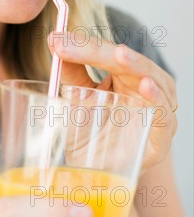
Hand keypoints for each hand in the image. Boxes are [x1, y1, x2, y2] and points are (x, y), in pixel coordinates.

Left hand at [48, 32, 177, 169]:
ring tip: (120, 54)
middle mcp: (145, 85)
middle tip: (70, 45)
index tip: (55, 40)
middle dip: (97, 51)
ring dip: (135, 65)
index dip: (81, 44)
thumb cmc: (96, 132)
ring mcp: (156, 108)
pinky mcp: (161, 135)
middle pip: (124, 61)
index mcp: (126, 73)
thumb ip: (72, 72)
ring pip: (150, 78)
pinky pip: (161, 113)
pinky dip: (155, 98)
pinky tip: (146, 86)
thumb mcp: (79, 98)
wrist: (103, 175)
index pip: (105, 51)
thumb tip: (55, 43)